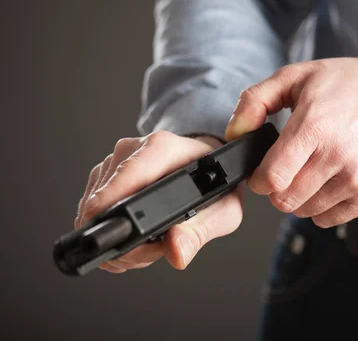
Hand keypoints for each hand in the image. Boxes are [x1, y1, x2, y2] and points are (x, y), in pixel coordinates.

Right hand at [75, 131, 242, 272]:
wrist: (210, 167)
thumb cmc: (216, 184)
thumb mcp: (222, 210)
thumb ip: (199, 232)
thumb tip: (176, 252)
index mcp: (164, 148)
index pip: (129, 172)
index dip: (112, 201)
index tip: (109, 229)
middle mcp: (133, 149)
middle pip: (107, 202)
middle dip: (129, 241)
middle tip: (158, 249)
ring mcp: (114, 162)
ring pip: (96, 213)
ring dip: (123, 241)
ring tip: (154, 240)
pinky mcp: (102, 176)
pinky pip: (93, 213)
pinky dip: (114, 232)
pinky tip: (140, 234)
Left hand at [224, 56, 357, 227]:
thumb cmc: (342, 85)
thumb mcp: (294, 77)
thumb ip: (254, 101)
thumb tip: (235, 133)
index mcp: (314, 126)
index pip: (272, 177)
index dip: (258, 179)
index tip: (261, 171)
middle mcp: (337, 156)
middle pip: (285, 200)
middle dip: (276, 188)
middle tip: (285, 169)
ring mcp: (356, 178)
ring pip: (304, 211)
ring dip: (297, 197)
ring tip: (307, 171)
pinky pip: (328, 219)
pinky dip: (319, 206)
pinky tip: (324, 182)